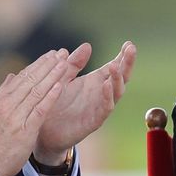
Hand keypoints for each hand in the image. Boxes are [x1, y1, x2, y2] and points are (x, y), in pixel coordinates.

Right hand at [0, 50, 68, 175]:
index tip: (51, 54)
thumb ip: (3, 93)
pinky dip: (50, 96)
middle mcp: (8, 104)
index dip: (38, 64)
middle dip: (48, 64)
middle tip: (61, 52)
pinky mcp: (24, 130)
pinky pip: (40, 109)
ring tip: (64, 63)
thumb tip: (12, 75)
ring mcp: (16, 116)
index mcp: (1, 99)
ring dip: (52, 75)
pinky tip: (60, 85)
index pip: (23, 77)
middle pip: (31, 79)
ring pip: (37, 90)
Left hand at [34, 41, 136, 164]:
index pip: (114, 66)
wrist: (43, 132)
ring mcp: (99, 107)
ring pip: (116, 92)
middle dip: (127, 63)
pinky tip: (107, 85)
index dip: (123, 56)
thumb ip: (74, 63)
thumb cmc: (54, 104)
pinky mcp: (94, 121)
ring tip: (116, 65)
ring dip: (118, 79)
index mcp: (95, 81)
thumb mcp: (63, 78)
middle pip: (121, 77)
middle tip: (131, 48)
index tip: (129, 43)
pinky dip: (108, 97)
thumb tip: (87, 45)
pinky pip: (105, 108)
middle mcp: (101, 93)